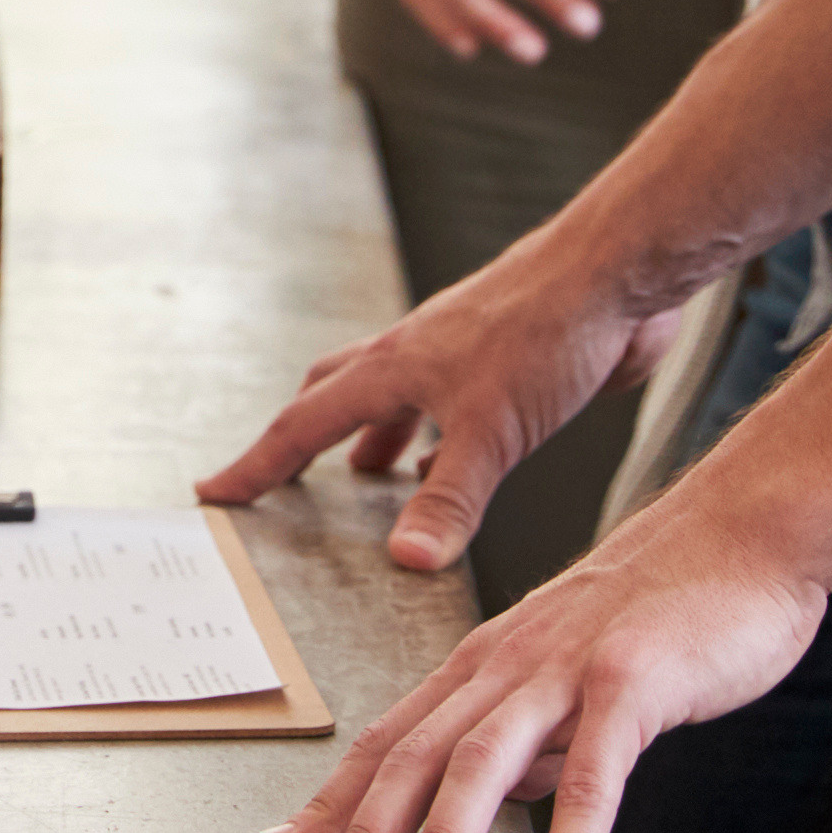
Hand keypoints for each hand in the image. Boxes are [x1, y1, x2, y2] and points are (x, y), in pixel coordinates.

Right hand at [195, 235, 680, 573]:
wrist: (615, 274)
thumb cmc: (548, 330)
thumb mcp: (493, 431)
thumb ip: (451, 498)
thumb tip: (407, 558)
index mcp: (392, 367)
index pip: (304, 424)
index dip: (257, 463)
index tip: (215, 490)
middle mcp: (414, 357)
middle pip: (332, 395)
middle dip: (302, 440)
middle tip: (279, 478)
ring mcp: (457, 355)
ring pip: (391, 398)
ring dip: (372, 439)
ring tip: (369, 481)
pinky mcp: (504, 361)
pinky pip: (448, 405)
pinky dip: (435, 436)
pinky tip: (454, 461)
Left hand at [255, 493, 829, 832]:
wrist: (743, 530)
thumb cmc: (663, 608)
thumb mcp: (573, 673)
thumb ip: (533, 734)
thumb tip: (501, 801)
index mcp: (485, 662)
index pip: (389, 738)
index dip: (334, 797)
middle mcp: (506, 664)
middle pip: (414, 754)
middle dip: (359, 828)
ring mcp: (565, 671)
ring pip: (482, 764)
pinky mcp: (631, 684)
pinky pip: (594, 775)